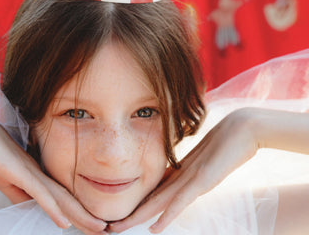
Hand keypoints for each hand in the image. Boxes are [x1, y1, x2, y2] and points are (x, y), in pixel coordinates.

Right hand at [0, 105, 108, 234]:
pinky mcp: (22, 173)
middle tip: (105, 228)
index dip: (78, 211)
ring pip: (61, 198)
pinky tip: (65, 222)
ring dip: (80, 215)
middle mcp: (41, 174)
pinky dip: (53, 209)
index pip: (62, 198)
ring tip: (98, 227)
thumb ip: (22, 194)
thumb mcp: (8, 181)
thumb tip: (32, 207)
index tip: (92, 223)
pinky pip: (40, 193)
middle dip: (87, 215)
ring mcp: (33, 173)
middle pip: (68, 199)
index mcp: (39, 176)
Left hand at [109, 108, 258, 232]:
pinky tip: (154, 229)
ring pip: (158, 201)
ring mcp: (190, 177)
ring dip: (138, 216)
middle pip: (150, 197)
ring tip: (117, 227)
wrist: (243, 127)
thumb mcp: (210, 160)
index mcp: (182, 170)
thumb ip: (197, 169)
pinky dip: (166, 216)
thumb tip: (190, 178)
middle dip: (130, 213)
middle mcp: (181, 174)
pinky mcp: (201, 180)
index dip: (140, 203)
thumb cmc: (229, 142)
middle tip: (109, 225)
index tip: (124, 213)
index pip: (156, 190)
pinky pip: (180, 201)